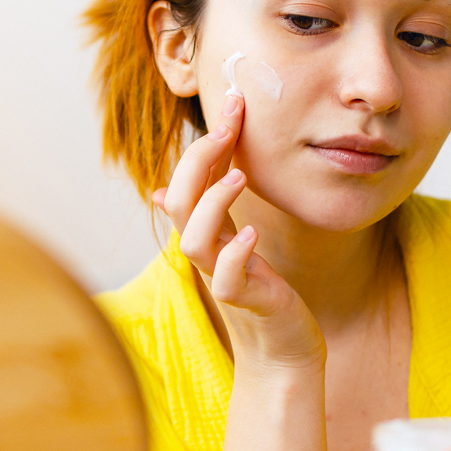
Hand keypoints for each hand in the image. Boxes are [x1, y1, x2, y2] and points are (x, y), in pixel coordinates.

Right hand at [153, 92, 323, 368]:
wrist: (282, 348)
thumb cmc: (262, 291)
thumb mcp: (237, 242)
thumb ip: (214, 208)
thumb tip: (168, 183)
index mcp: (207, 231)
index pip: (190, 178)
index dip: (206, 140)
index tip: (234, 102)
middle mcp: (207, 251)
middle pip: (180, 200)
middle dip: (200, 159)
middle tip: (228, 126)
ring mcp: (222, 277)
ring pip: (193, 240)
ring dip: (213, 203)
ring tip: (241, 176)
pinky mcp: (244, 302)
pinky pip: (227, 280)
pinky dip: (236, 254)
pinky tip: (253, 234)